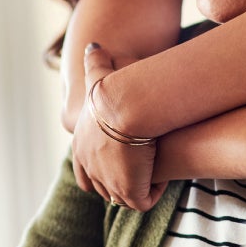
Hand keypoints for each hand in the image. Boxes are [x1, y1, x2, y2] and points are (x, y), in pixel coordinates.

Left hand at [71, 43, 166, 210]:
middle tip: (141, 171)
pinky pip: (143, 201)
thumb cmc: (114, 90)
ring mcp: (108, 183)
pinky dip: (154, 192)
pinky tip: (164, 177)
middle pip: (103, 188)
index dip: (101, 171)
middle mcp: (90, 168)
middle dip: (121, 183)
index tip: (120, 164)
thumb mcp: (100, 76)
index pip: (85, 172)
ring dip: (138, 187)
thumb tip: (94, 45)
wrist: (125, 106)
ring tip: (155, 174)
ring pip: (123, 197)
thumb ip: (95, 62)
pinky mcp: (129, 191)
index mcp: (81, 148)